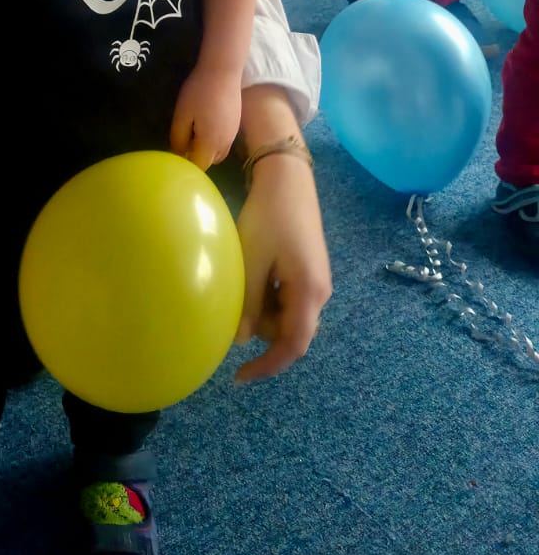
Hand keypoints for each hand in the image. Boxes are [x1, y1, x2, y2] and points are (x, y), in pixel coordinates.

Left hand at [169, 62, 241, 169]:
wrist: (223, 71)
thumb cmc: (199, 92)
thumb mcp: (182, 114)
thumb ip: (178, 137)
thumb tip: (178, 153)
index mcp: (211, 143)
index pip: (199, 166)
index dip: (187, 164)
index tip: (177, 155)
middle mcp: (225, 143)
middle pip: (210, 161)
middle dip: (197, 157)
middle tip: (184, 141)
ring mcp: (233, 134)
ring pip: (219, 152)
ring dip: (207, 149)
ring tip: (195, 131)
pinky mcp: (236, 124)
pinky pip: (225, 141)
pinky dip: (215, 140)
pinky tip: (207, 122)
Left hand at [233, 149, 331, 382]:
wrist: (287, 178)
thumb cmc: (269, 216)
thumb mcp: (253, 260)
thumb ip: (248, 302)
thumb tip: (241, 339)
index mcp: (309, 293)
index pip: (293, 345)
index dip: (268, 365)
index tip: (239, 376)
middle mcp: (319, 292)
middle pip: (290, 331)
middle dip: (261, 327)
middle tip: (235, 303)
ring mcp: (316, 280)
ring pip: (287, 314)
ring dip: (263, 310)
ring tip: (243, 279)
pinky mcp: (308, 269)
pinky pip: (288, 297)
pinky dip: (269, 295)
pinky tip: (254, 272)